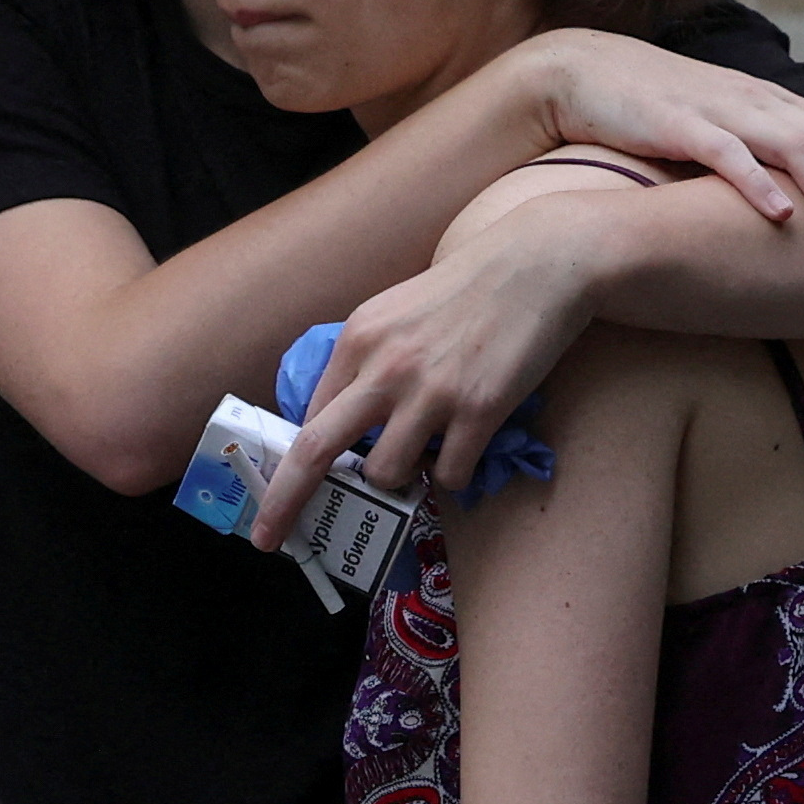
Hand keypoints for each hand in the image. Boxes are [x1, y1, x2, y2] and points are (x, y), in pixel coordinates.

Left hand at [249, 194, 596, 548]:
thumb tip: (338, 415)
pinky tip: (464, 451)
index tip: (276, 494)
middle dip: (284, 501)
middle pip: (316, 449)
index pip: (307, 416)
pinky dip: (451, 475)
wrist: (536, 265)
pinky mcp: (480, 409)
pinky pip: (448, 474)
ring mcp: (432, 391)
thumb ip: (364, 360)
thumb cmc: (462, 292)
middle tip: (266, 538)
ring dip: (398, 479)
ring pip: (386, 473)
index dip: (290, 463)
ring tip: (422, 455)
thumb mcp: (393, 313)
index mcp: (357, 340)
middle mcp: (384, 367)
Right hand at [516, 30, 803, 262]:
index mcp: (774, 103)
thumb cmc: (652, 111)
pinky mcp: (676, 122)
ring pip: (799, 150)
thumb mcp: (721, 126)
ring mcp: (720, 109)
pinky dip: (758, 182)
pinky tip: (779, 215)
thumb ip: (760, 151)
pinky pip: (727, 153)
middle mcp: (759, 101)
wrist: (584, 72)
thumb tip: (801, 203)